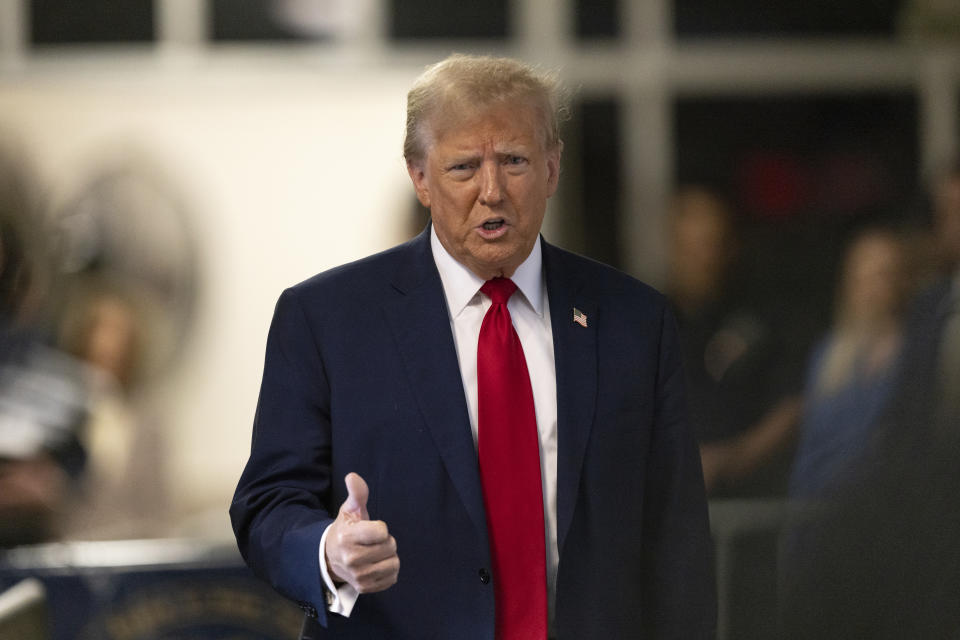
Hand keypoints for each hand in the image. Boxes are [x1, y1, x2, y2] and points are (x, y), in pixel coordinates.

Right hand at [325, 472, 399, 592]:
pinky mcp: (365, 588)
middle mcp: (351, 559)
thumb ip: (356, 493)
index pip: (382, 531)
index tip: (370, 529)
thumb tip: (352, 476)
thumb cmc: (345, 530)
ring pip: (394, 563)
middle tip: (372, 542)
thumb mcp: (349, 510)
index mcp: (347, 538)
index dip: (380, 527)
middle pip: (390, 546)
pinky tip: (376, 565)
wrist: (330, 558)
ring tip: (375, 553)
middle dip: (386, 541)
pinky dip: (388, 570)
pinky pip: (392, 578)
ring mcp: (358, 576)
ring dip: (389, 556)